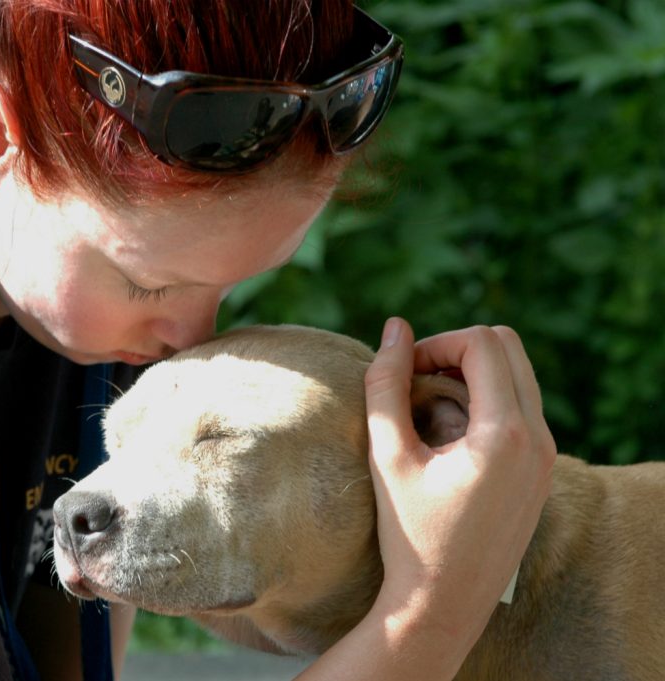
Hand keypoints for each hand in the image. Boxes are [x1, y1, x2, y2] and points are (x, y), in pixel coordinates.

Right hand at [363, 318, 555, 662]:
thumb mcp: (387, 455)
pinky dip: (486, 401)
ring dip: (472, 374)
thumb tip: (395, 327)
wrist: (443, 604)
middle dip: (456, 350)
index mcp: (506, 433)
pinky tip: (449, 436)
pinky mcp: (542, 471)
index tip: (403, 372)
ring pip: (518, 374)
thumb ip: (386, 385)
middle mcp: (540, 439)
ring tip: (429, 409)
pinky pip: (522, 407)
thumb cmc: (409, 533)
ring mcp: (548, 456)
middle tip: (416, 381)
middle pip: (508, 346)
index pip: (482, 343)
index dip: (435, 343)